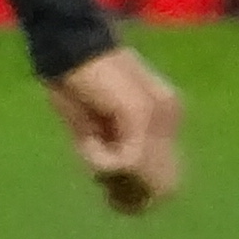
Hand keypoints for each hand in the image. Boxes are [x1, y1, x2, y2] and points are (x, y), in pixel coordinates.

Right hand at [49, 46, 186, 210]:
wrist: (67, 44)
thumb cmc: (74, 83)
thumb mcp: (94, 128)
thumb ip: (111, 152)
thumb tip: (114, 184)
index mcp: (165, 118)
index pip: (169, 178)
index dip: (137, 194)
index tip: (104, 185)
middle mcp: (171, 116)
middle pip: (164, 186)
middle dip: (128, 193)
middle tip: (97, 172)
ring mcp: (160, 114)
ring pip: (143, 176)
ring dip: (111, 173)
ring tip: (89, 148)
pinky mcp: (140, 113)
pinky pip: (125, 161)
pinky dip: (99, 160)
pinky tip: (86, 140)